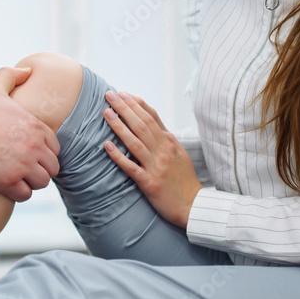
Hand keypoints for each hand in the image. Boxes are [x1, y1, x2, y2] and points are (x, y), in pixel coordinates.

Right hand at [0, 67, 61, 201]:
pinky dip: (17, 193)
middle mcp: (34, 146)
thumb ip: (11, 75)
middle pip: (52, 167)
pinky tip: (6, 186)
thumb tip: (28, 70)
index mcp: (36, 127)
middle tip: (22, 171)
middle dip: (39, 170)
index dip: (43, 154)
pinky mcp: (8, 181)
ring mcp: (23, 165)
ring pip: (41, 182)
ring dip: (30, 183)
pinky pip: (25, 195)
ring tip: (15, 179)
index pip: (55, 148)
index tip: (29, 156)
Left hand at [102, 91, 201, 228]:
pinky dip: (119, 156)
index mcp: (170, 142)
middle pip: (142, 124)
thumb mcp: (179, 153)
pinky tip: (107, 146)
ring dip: (119, 126)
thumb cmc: (184, 180)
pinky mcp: (150, 182)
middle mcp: (163, 151)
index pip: (152, 117)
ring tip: (106, 113)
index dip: (136, 104)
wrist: (193, 205)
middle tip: (109, 95)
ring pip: (135, 142)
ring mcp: (156, 166)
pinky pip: (131, 167)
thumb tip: (152, 121)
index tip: (123, 93)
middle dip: (124, 108)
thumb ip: (165, 138)